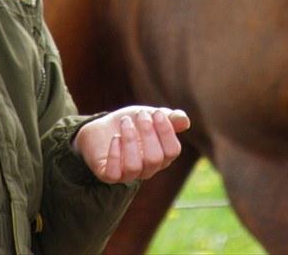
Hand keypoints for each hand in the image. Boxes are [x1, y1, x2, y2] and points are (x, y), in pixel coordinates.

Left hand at [73, 106, 189, 183]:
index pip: (172, 151)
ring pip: (134, 166)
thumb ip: (169, 118)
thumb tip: (185, 121)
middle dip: (148, 133)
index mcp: (161, 155)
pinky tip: (114, 138)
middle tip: (139, 115)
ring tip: (125, 122)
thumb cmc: (131, 122)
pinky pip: (113, 174)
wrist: (102, 127)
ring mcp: (128, 174)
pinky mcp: (108, 174)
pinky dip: (114, 153)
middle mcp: (147, 169)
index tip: (156, 113)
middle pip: (155, 159)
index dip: (166, 132)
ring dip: (130, 140)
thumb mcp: (151, 116)